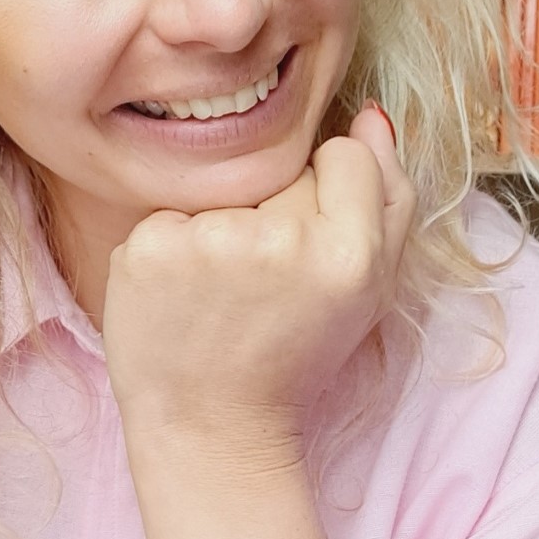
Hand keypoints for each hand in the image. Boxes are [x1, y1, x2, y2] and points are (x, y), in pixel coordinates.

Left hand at [102, 104, 415, 459]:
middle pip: (283, 166)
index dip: (327, 197)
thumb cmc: (295, 350)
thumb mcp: (369, 288)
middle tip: (264, 281)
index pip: (343, 154)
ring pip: (226, 184)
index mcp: (350, 254)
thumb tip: (370, 115)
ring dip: (224, 222)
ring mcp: (210, 242)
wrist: (210, 424)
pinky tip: (182, 289)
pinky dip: (174, 241)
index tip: (310, 251)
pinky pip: (172, 208)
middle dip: (275, 208)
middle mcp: (282, 242)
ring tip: (223, 287)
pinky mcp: (150, 247)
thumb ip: (389, 197)